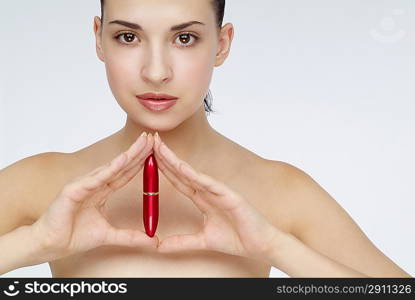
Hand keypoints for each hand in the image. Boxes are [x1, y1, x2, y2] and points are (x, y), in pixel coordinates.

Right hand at [31, 132, 158, 261]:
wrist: (50, 245)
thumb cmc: (73, 235)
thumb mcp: (110, 235)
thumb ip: (131, 237)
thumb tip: (154, 242)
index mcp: (102, 191)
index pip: (125, 173)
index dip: (140, 162)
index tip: (155, 151)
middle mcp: (94, 184)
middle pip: (120, 165)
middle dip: (137, 151)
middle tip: (152, 138)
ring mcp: (83, 185)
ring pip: (110, 167)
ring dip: (127, 155)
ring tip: (142, 143)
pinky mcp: (73, 190)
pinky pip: (94, 179)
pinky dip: (109, 169)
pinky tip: (122, 159)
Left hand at [153, 132, 281, 261]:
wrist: (260, 245)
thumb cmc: (237, 239)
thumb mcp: (202, 241)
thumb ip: (181, 242)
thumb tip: (159, 246)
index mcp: (203, 199)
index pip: (179, 180)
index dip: (164, 169)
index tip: (149, 158)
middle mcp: (208, 191)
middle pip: (182, 172)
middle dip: (165, 156)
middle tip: (150, 141)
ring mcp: (219, 191)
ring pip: (192, 173)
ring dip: (175, 160)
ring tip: (160, 147)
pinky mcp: (230, 195)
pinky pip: (209, 184)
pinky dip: (195, 175)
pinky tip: (181, 167)